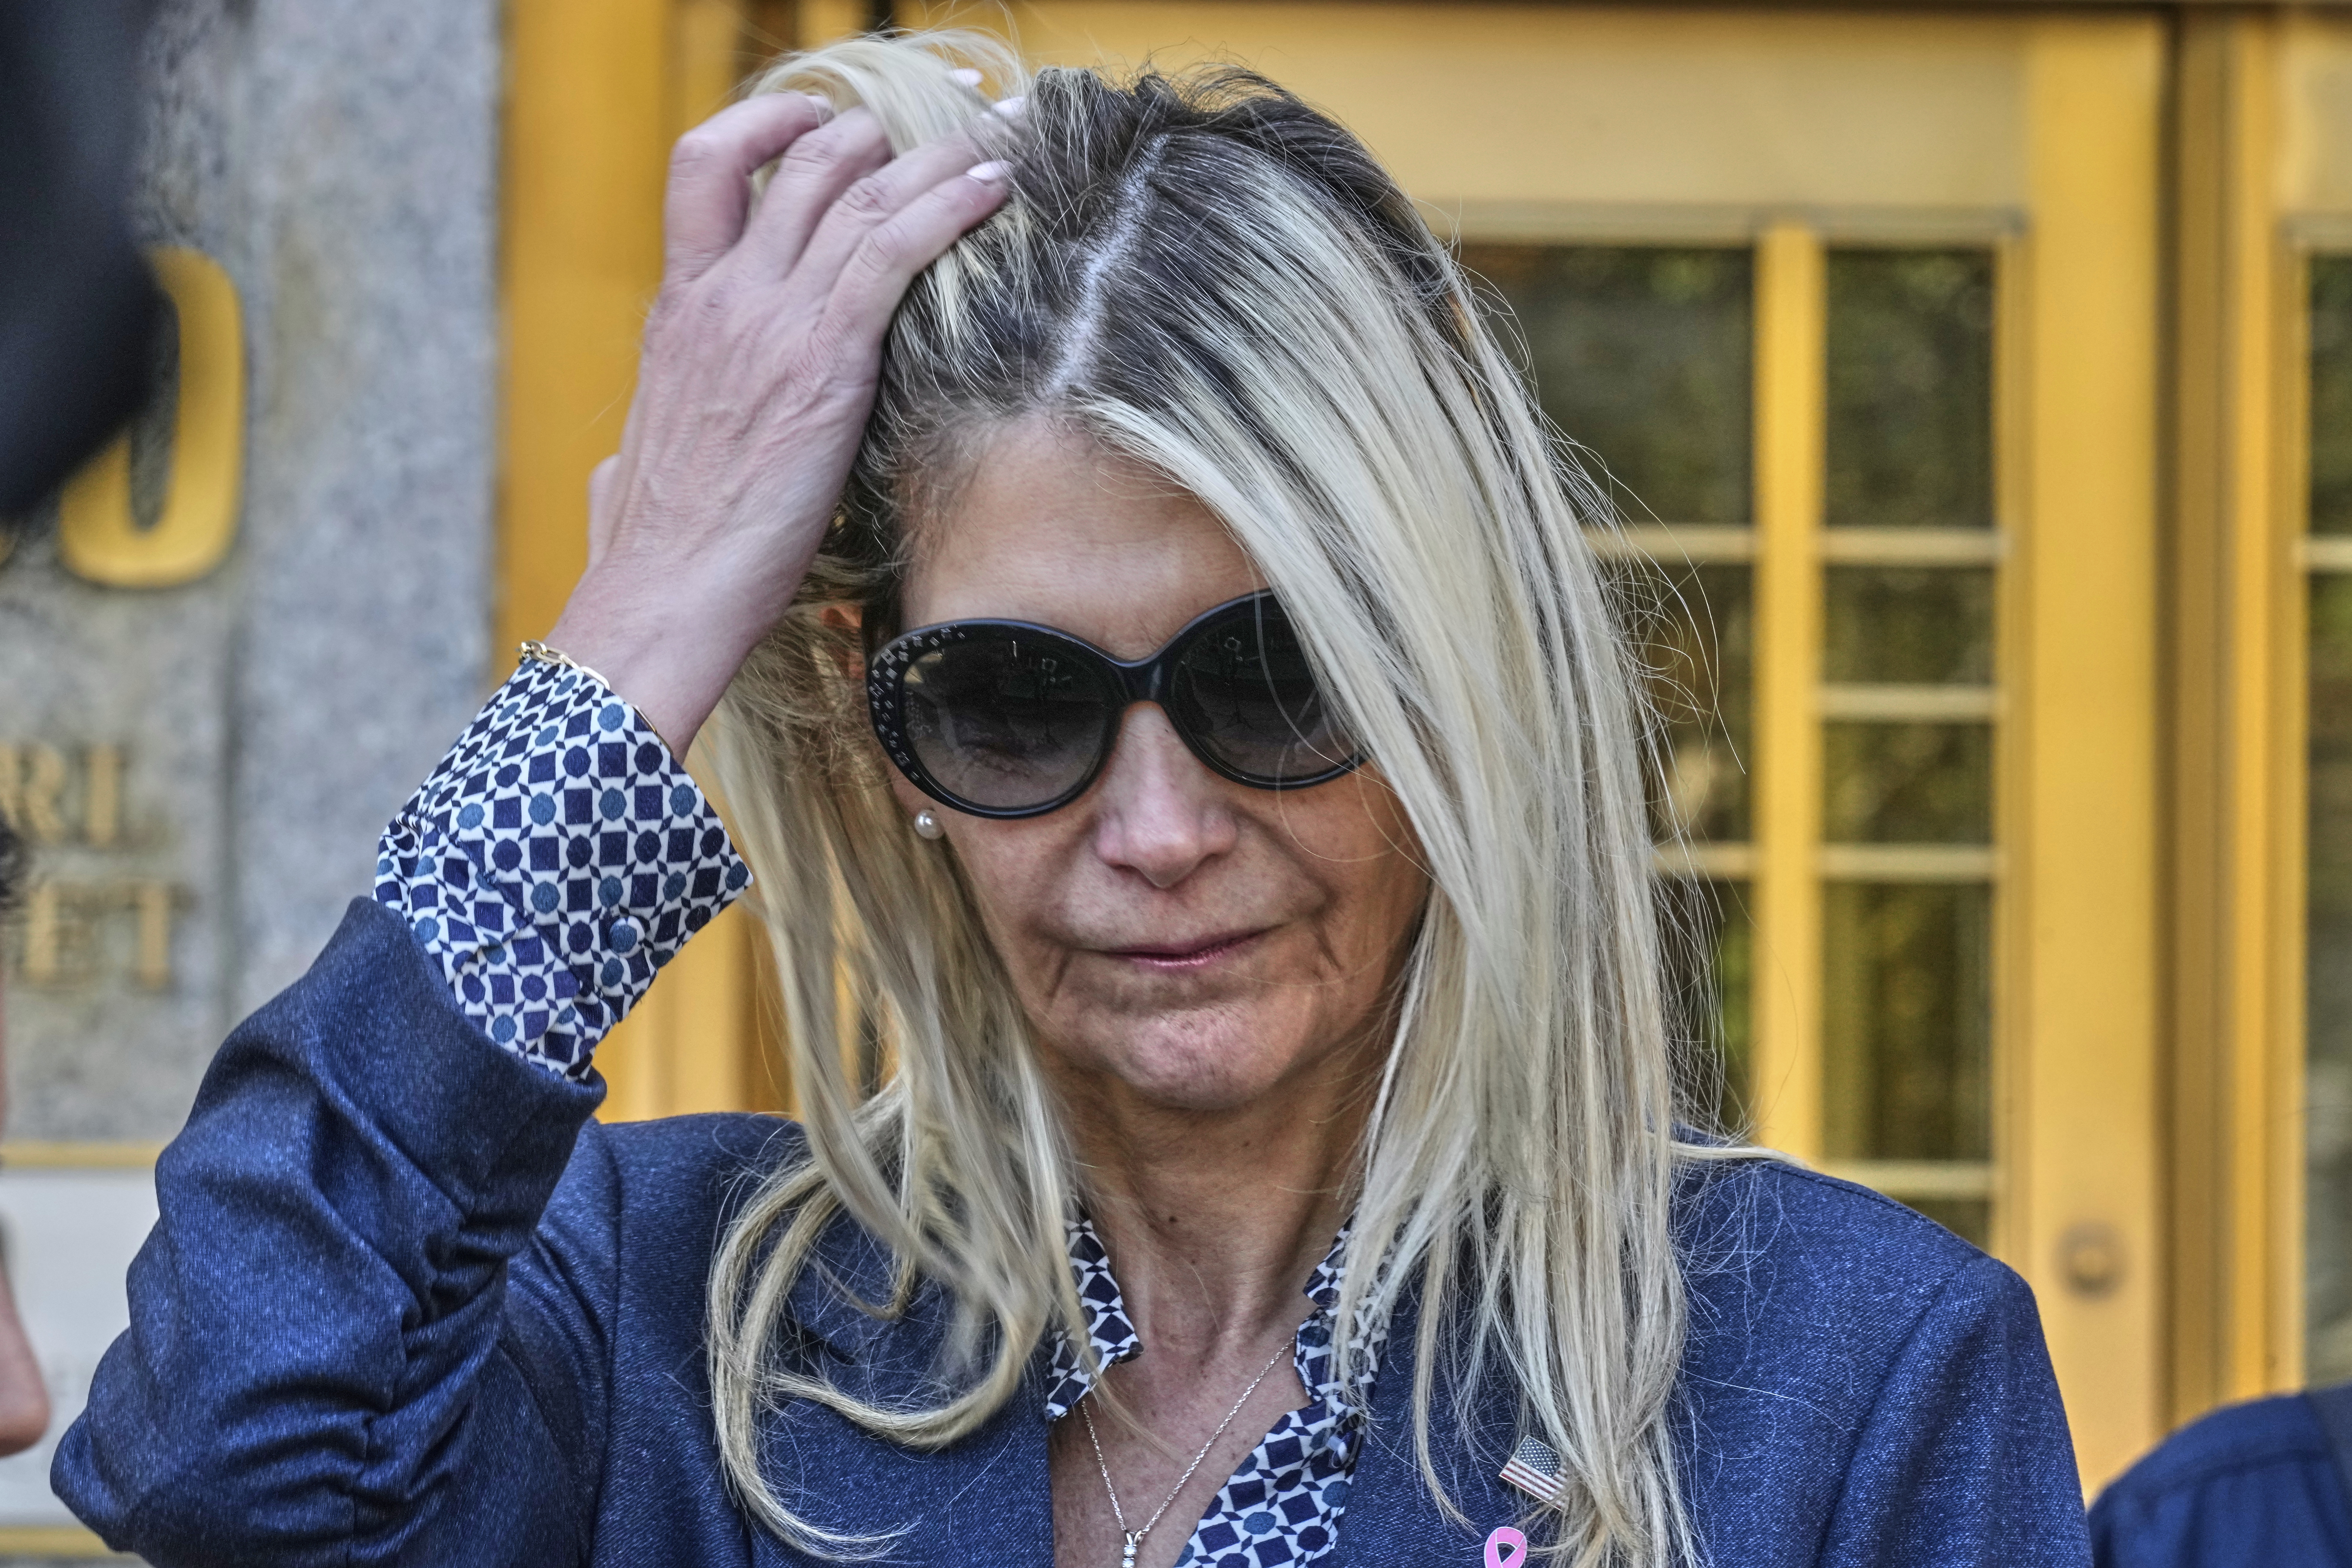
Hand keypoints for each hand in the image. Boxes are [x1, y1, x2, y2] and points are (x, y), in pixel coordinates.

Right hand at [548, 92, 1009, 753]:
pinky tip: (992, 187)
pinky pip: (891, 250)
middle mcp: (723, 296)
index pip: (707, 169)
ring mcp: (770, 321)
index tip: (823, 121)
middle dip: (872, 129)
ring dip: (931, 156)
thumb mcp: (630, 472)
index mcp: (679, 310)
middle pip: (797, 162)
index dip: (769, 125)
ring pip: (854, 192)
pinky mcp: (824, 360)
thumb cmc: (656, 546)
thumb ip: (630, 452)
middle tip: (931, 124)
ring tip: (985, 141)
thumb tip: (615, 475)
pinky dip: (947, 206)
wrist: (666, 587)